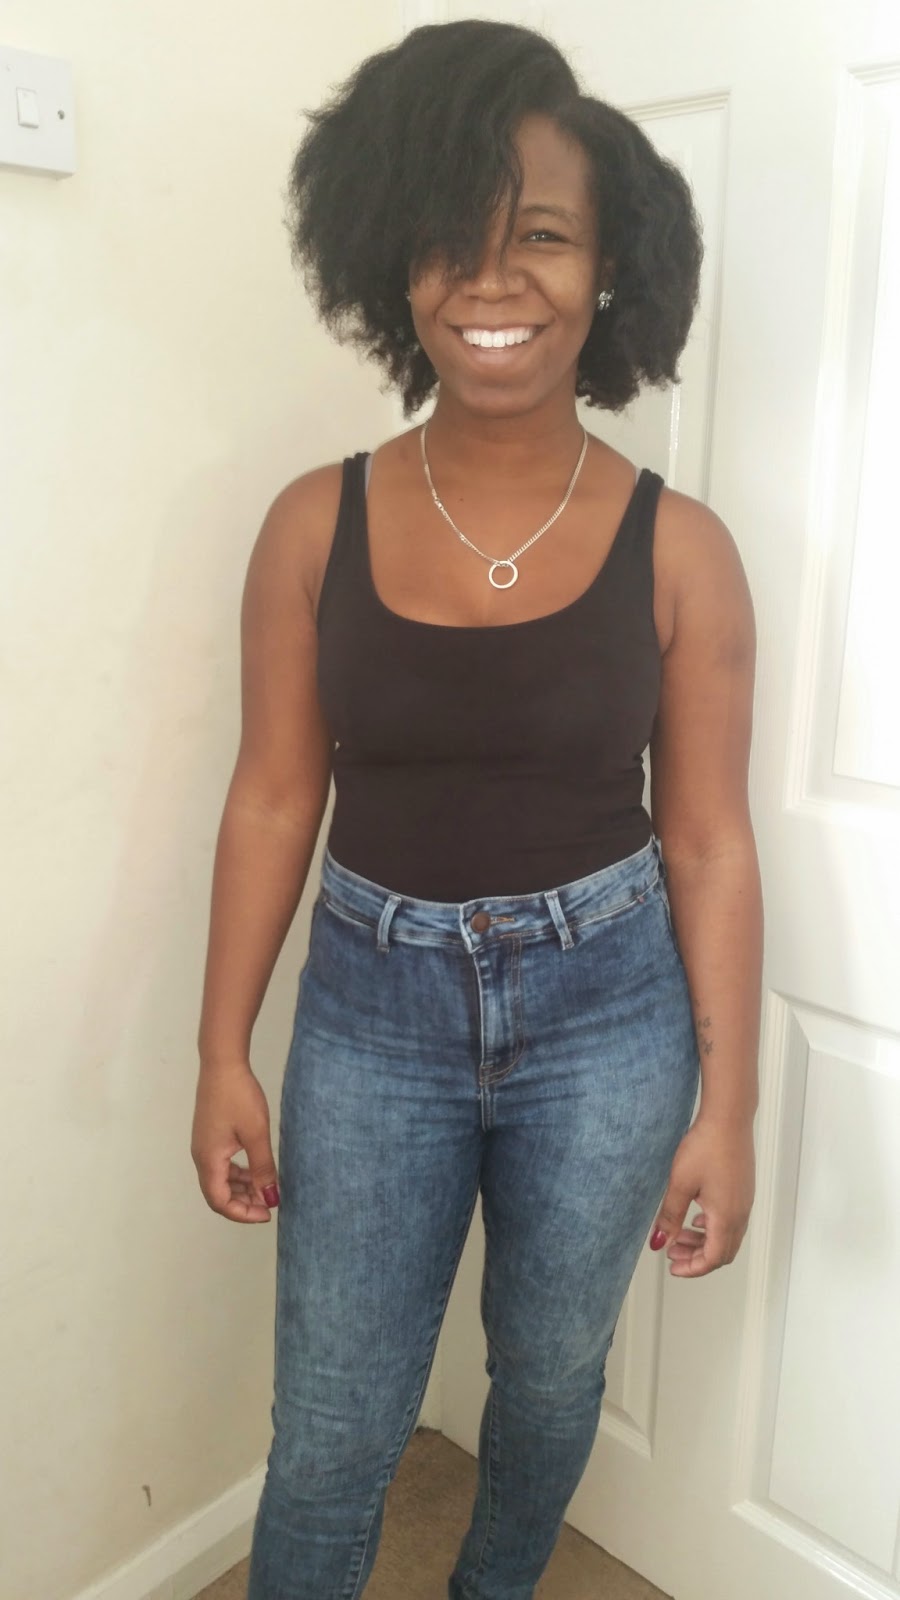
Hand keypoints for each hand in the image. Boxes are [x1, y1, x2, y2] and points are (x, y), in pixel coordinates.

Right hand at [191, 1061, 280, 1222]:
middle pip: (218, 1193)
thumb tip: (270, 1198)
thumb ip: (263, 1169)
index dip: (243, 1213)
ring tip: (267, 1187)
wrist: (222, 1064)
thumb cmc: (239, 1097)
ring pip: (221, 1179)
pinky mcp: (210, 1136)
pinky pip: (222, 1165)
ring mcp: (204, 1146)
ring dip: (242, 1188)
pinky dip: (238, 1173)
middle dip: (243, 1203)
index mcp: (209, 1160)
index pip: (220, 1201)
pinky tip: (256, 1169)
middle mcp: (201, 1157)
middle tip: (270, 1203)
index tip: (267, 1213)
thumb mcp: (256, 1134)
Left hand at [648, 1113, 754, 1275]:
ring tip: (679, 1236)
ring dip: (704, 1242)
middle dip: (697, 1259)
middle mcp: (741, 1214)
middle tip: (672, 1254)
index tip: (673, 1268)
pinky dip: (713, 1228)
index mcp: (726, 1217)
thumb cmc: (706, 1147)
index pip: (713, 1258)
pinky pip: (731, 1221)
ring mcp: (745, 1202)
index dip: (693, 1269)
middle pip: (723, 1252)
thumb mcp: (680, 1184)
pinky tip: (696, 1217)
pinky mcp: (743, 1190)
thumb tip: (660, 1243)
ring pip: (727, 1237)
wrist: (728, 1118)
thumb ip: (670, 1217)